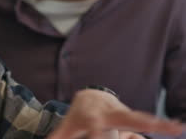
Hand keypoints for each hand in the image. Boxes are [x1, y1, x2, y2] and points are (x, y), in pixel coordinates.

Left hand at [47, 89, 183, 138]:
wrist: (91, 97)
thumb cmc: (80, 115)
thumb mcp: (67, 126)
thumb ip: (59, 137)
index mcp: (93, 116)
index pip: (95, 126)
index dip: (97, 133)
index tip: (98, 134)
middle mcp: (112, 112)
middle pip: (125, 117)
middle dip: (137, 121)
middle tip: (151, 126)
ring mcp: (125, 113)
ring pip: (141, 118)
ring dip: (159, 123)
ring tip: (178, 128)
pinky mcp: (134, 117)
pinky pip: (148, 123)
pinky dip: (164, 126)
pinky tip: (180, 128)